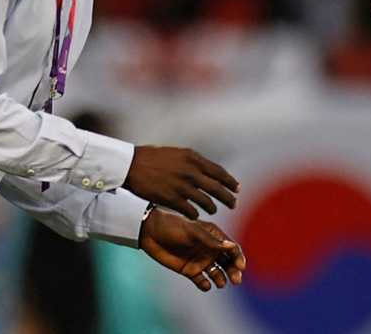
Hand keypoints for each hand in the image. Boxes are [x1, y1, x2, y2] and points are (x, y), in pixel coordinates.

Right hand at [123, 146, 238, 218]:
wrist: (133, 165)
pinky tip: (196, 215)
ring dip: (212, 208)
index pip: (219, 172)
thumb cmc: (154, 158)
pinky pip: (191, 211)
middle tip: (233, 204)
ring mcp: (183, 187)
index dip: (230, 182)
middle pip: (217, 189)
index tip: (237, 189)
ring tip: (213, 210)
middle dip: (228, 198)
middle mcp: (191, 173)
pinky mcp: (173, 199)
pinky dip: (195, 214)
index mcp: (194, 159)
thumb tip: (208, 171)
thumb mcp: (178, 154)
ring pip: (206, 202)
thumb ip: (194, 162)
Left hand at [139, 208, 245, 291]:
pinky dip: (205, 285)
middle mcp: (210, 249)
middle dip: (234, 271)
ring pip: (217, 273)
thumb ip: (211, 241)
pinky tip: (205, 285)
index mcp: (214, 236)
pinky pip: (202, 281)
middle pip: (228, 263)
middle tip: (236, 280)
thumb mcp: (193, 232)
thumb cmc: (173, 227)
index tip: (240, 266)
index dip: (238, 258)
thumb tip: (232, 246)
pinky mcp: (190, 271)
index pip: (232, 249)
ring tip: (220, 283)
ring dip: (221, 279)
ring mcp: (200, 260)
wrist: (150, 233)